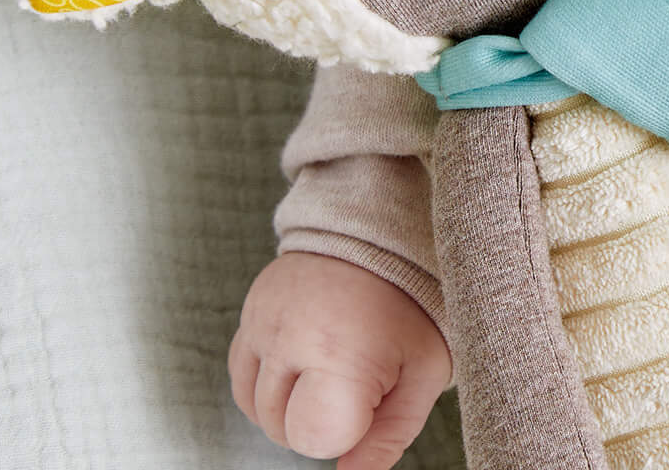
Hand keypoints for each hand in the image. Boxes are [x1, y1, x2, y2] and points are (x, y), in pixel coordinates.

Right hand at [229, 251, 450, 468]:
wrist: (392, 229)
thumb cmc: (418, 304)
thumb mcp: (426, 369)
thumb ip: (391, 434)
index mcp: (340, 353)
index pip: (314, 438)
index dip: (348, 428)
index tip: (375, 392)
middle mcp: (291, 337)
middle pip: (283, 428)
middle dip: (320, 419)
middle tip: (360, 375)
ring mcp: (265, 320)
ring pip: (256, 407)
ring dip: (290, 406)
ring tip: (333, 368)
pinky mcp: (252, 308)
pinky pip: (241, 374)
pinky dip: (267, 383)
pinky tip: (303, 364)